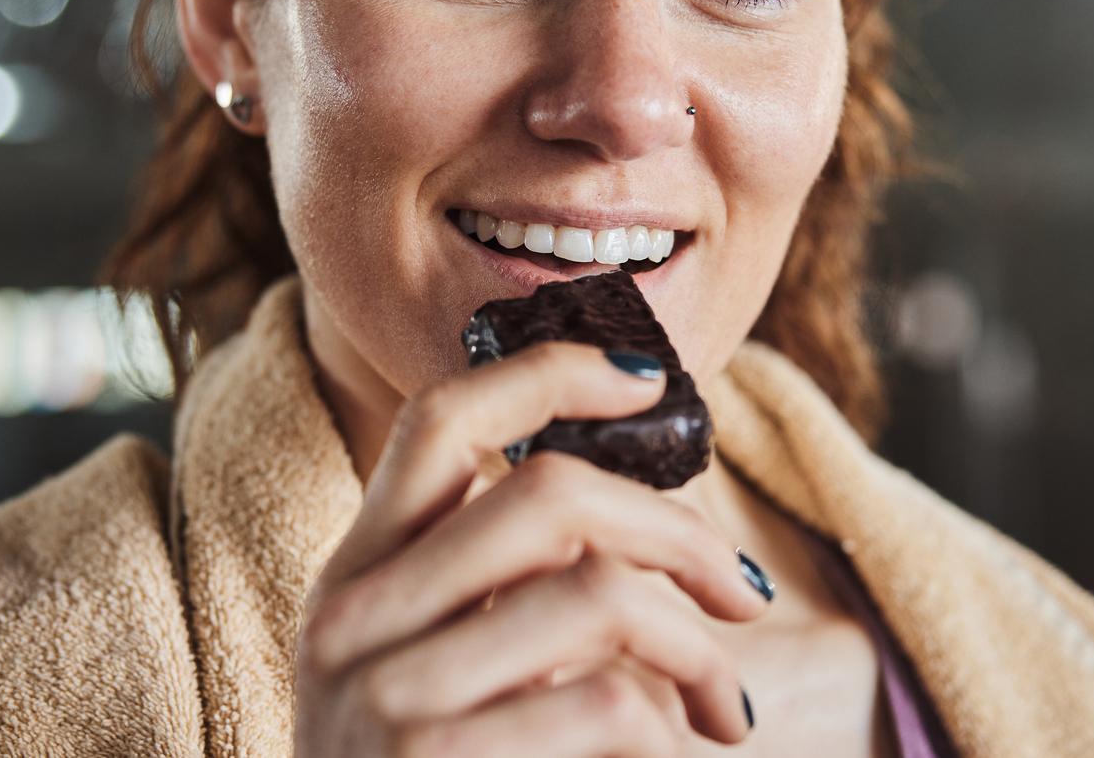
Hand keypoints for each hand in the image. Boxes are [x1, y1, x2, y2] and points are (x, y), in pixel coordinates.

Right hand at [294, 341, 769, 755]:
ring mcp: (386, 702)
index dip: (549, 372)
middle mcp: (352, 623)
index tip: (648, 382)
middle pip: (546, 494)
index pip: (439, 420)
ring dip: (698, 652)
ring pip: (597, 596)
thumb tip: (650, 518)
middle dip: (677, 533)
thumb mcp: (431, 677)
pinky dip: (671, 733)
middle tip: (740, 598)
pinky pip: (607, 708)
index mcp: (355, 576)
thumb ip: (502, 594)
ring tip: (725, 710)